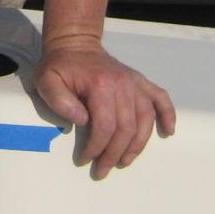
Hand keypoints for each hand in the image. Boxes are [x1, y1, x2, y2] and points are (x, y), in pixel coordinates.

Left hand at [34, 36, 175, 177]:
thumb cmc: (59, 65)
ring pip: (145, 120)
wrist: (75, 44)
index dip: (96, 147)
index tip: (85, 159)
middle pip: (126, 128)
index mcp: (100, 84)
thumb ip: (59, 100)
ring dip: (136, 146)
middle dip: (114, 154)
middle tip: (102, 169)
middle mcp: (122, 84)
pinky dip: (168, 115)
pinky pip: (161, 98)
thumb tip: (81, 120)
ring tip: (124, 161)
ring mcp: (134, 82)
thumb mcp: (47, 80)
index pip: (105, 126)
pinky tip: (168, 131)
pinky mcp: (140, 82)